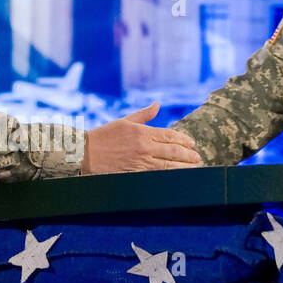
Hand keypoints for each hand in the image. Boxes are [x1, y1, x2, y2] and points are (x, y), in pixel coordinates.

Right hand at [81, 103, 201, 174]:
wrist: (85, 153)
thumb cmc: (103, 136)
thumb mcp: (124, 121)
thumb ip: (143, 115)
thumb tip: (157, 105)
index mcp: (142, 132)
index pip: (170, 136)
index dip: (184, 140)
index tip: (192, 143)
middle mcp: (144, 147)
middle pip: (173, 151)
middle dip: (188, 155)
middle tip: (197, 157)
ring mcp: (140, 162)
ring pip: (169, 165)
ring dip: (184, 167)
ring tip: (193, 168)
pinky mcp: (135, 174)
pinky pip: (157, 176)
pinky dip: (169, 176)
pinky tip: (177, 177)